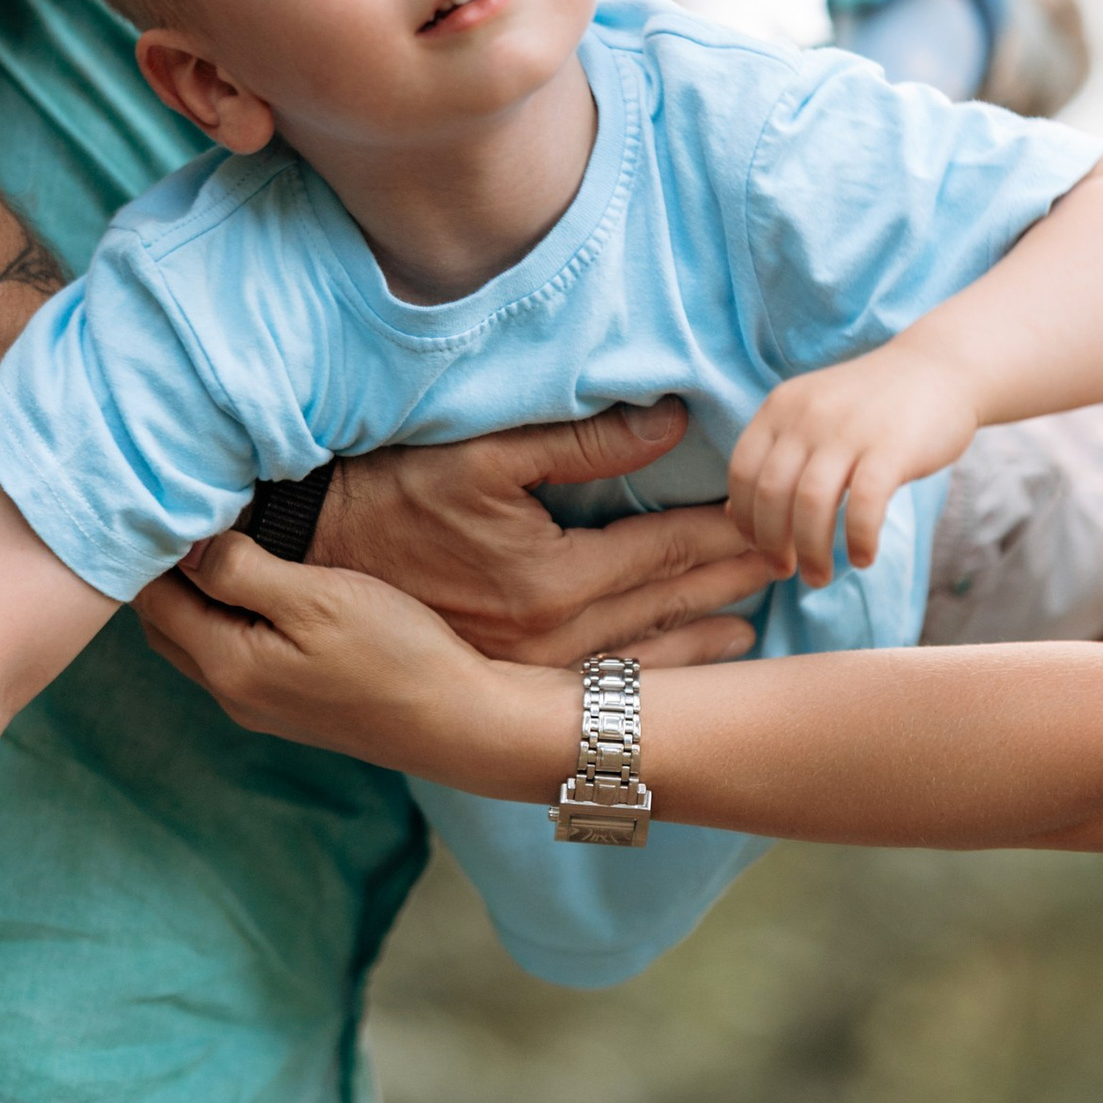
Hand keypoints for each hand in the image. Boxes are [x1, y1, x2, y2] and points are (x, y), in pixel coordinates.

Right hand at [138, 399, 768, 682]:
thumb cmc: (390, 494)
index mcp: (548, 578)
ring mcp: (525, 667)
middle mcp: (545, 637)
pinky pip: (595, 682)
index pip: (661, 551)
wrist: (308, 557)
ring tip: (755, 628)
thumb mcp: (483, 455)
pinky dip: (647, 674)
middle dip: (730, 582)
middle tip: (794, 564)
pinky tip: (678, 669)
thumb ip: (581, 442)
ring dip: (699, 638)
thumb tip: (669, 419)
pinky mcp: (503, 677)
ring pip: (636, 656)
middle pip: (662, 606)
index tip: (777, 520)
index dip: (725, 532)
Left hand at [157, 534, 557, 788]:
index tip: (167, 497)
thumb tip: (184, 543)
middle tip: (183, 512)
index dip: (150, 546)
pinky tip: (254, 588)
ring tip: (214, 541)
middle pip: (164, 624)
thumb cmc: (395, 653)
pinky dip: (223, 617)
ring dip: (192, 595)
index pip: (151, 598)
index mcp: (227, 664)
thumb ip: (240, 570)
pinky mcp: (289, 707)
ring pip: (195, 641)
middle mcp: (231, 693)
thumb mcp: (316, 597)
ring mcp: (260, 706)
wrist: (459, 723)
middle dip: (161, 571)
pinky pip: (230, 656)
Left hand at [728, 351, 980, 586]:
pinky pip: (863, 507)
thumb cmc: (873, 405)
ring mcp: (849, 430)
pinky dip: (858, 540)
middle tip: (785, 572)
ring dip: (811, 552)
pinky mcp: (891, 449)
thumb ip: (777, 457)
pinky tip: (864, 558)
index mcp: (781, 407)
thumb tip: (733, 515)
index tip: (759, 547)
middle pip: (771, 495)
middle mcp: (808, 416)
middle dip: (772, 544)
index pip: (742, 473)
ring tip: (819, 576)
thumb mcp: (812, 415)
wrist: (941, 368)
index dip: (745, 519)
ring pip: (810, 506)